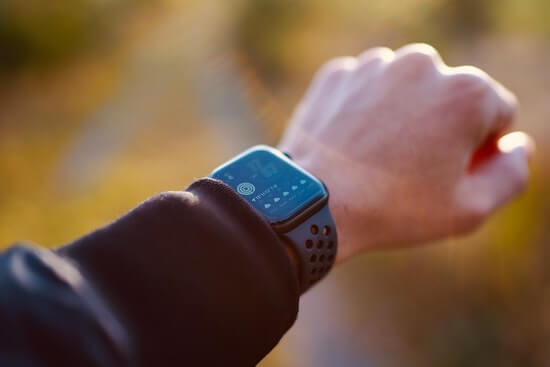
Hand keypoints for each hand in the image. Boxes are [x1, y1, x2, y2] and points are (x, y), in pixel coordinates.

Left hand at [278, 44, 533, 263]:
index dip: (479, 148)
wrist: (313, 204)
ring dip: (402, 116)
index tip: (449, 172)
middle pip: (450, 96)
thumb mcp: (470, 208)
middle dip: (442, 127)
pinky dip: (364, 111)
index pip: (496, 114)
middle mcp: (422, 64)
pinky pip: (365, 91)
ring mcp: (374, 66)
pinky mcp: (337, 75)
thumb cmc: (394, 209)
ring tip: (380, 158)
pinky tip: (353, 144)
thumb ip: (511, 174)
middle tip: (412, 169)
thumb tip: (517, 146)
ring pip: (405, 90)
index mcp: (467, 91)